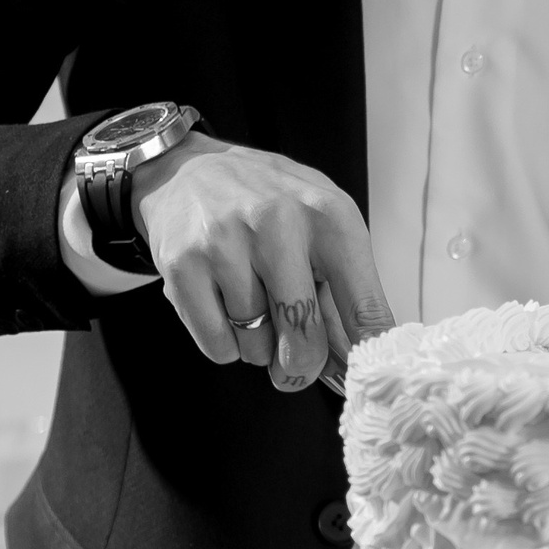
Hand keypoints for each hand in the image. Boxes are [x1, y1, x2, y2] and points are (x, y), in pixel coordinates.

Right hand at [131, 132, 393, 392]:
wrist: (187, 171)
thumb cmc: (267, 204)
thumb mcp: (320, 224)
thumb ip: (343, 288)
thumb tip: (353, 363)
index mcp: (329, 215)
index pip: (364, 307)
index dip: (365, 355)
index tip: (364, 378)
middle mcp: (279, 224)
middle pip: (305, 339)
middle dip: (303, 365)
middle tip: (298, 366)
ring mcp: (227, 244)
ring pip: (257, 348)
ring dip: (260, 347)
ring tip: (253, 308)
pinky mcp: (182, 266)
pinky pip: (218, 346)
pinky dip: (227, 345)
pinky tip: (225, 310)